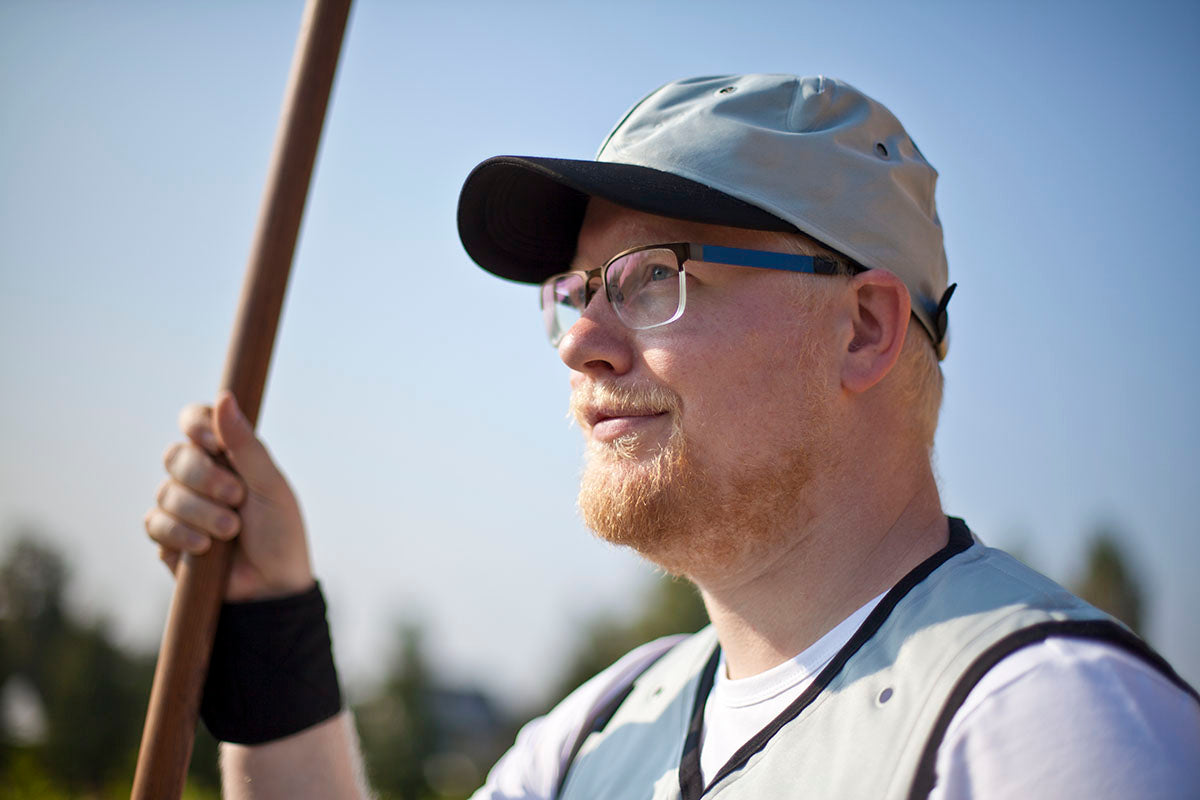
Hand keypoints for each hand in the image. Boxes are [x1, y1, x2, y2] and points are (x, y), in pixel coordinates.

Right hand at [145, 391, 313, 601]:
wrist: (273, 588)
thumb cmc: (280, 533)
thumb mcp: (270, 486)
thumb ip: (246, 445)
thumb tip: (224, 398)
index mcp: (229, 455)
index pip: (195, 421)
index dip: (197, 425)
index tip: (212, 440)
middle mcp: (202, 476)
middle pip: (176, 456)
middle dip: (204, 477)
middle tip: (236, 497)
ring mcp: (183, 506)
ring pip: (166, 491)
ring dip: (201, 511)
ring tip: (232, 530)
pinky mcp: (169, 537)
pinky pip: (156, 523)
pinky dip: (181, 533)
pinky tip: (205, 547)